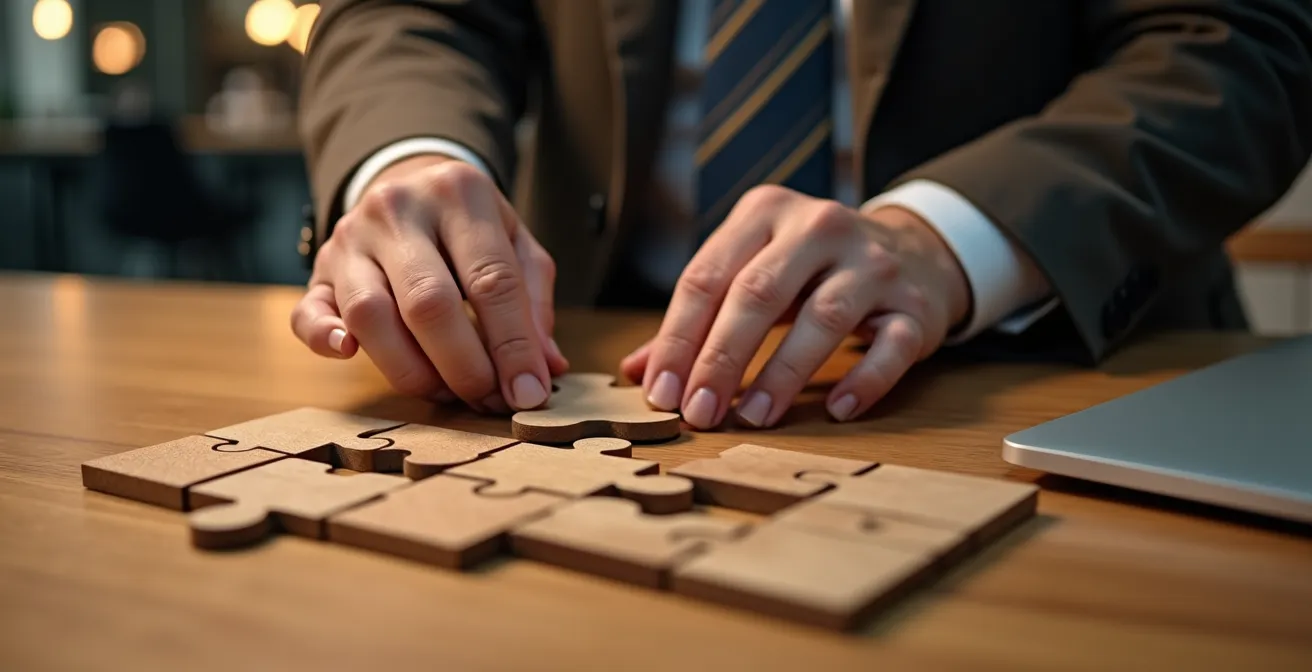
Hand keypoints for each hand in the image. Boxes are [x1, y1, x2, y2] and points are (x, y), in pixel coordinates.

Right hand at [291, 155, 568, 411]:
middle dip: (464, 366)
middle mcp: (398, 209)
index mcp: (460, 194)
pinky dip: (325, 338)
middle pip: (429, 303)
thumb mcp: (516, 242)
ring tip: (446, 392)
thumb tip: (547, 367)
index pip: (492, 280)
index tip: (529, 392)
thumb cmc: (470, 225)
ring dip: (412, 370)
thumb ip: (533, 301)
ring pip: (370, 314)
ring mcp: (351, 238)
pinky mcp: (319, 269)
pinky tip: (349, 355)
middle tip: (489, 400)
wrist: (406, 180)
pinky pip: (308, 310)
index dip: (514, 346)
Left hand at [620, 185, 969, 428]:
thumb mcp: (753, 272)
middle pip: (758, 293)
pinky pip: (891, 346)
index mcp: (765, 213)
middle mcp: (819, 227)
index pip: (707, 276)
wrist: (913, 252)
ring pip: (823, 317)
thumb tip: (639, 372)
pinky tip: (837, 410)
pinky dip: (864, 380)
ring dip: (783, 373)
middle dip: (722, 358)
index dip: (678, 337)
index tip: (660, 393)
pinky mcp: (915, 304)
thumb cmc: (811, 271)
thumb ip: (698, 318)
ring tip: (753, 418)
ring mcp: (872, 264)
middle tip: (697, 412)